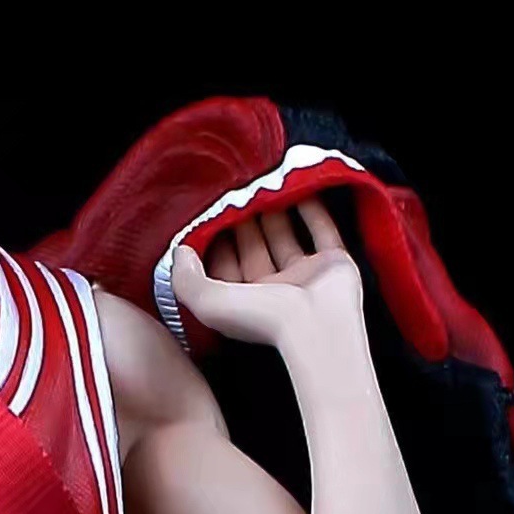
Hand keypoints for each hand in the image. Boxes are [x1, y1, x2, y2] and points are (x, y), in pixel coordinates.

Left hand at [170, 195, 362, 346]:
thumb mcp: (207, 302)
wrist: (318, 328)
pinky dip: (313, 209)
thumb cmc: (262, 318)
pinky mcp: (334, 263)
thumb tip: (180, 252)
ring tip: (263, 185)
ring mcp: (305, 275)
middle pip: (253, 246)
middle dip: (244, 221)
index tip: (208, 213)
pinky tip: (301, 189)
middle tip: (236, 191)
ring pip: (284, 237)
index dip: (214, 239)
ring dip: (275, 213)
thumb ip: (186, 278)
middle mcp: (272, 288)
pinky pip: (322, 230)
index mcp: (242, 299)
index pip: (224, 263)